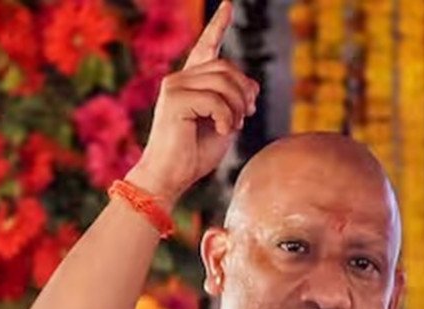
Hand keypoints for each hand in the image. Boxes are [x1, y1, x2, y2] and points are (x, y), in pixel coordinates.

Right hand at [126, 1, 258, 205]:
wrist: (170, 177)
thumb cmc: (194, 156)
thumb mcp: (225, 124)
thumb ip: (236, 102)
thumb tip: (254, 84)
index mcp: (190, 82)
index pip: (206, 47)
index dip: (218, 26)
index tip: (228, 5)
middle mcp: (180, 79)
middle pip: (227, 68)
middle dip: (245, 92)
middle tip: (247, 116)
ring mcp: (175, 86)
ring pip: (224, 82)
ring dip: (238, 107)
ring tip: (232, 127)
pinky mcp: (174, 99)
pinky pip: (216, 100)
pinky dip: (228, 118)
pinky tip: (222, 132)